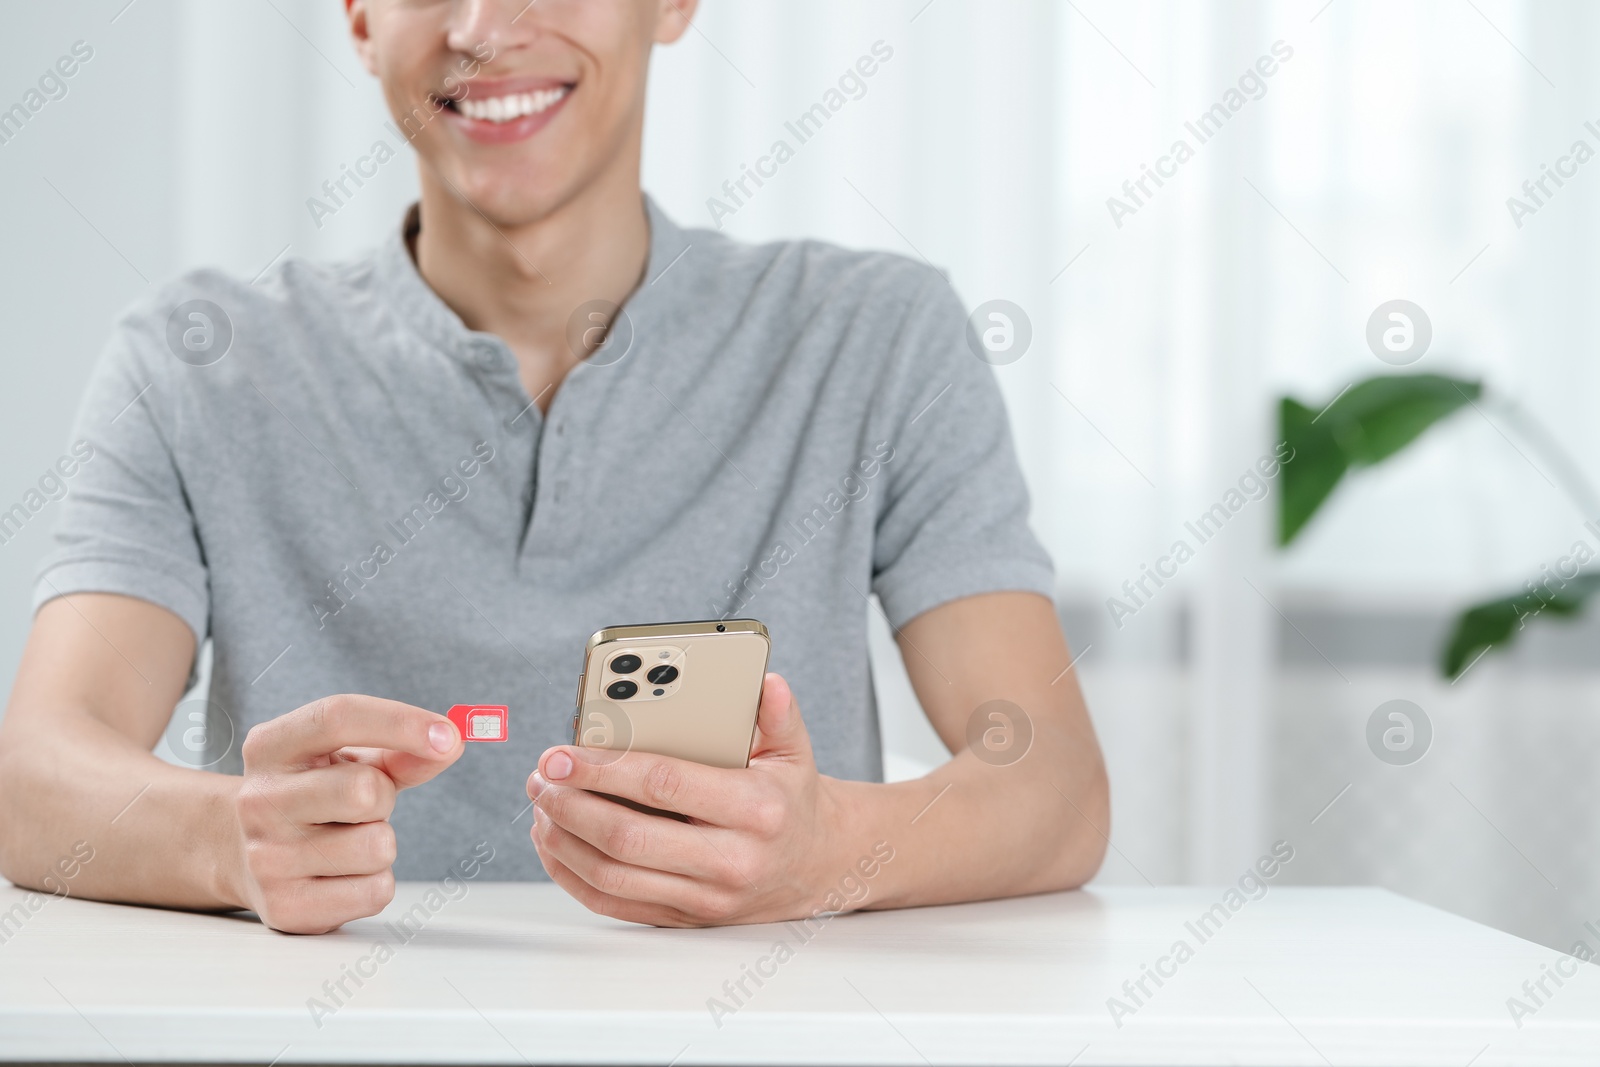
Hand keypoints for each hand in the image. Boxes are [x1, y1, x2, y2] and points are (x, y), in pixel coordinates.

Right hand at [230, 694, 461, 932]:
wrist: (245, 855)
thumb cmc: (315, 795)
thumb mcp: (348, 761)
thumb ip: (400, 750)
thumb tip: (448, 743)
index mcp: (270, 747)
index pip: (337, 717)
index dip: (400, 722)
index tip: (449, 735)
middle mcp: (259, 800)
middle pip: (364, 789)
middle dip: (384, 796)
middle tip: (363, 805)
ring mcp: (267, 857)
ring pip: (378, 846)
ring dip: (381, 842)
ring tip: (346, 840)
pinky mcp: (285, 907)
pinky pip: (375, 891)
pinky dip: (374, 883)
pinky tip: (341, 874)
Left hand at [528, 673, 843, 926]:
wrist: (816, 867)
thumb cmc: (792, 801)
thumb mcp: (795, 752)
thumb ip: (778, 716)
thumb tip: (767, 682)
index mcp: (754, 810)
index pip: (664, 785)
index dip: (606, 769)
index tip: (564, 753)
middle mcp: (729, 860)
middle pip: (627, 837)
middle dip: (572, 804)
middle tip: (542, 776)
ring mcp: (704, 897)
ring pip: (613, 876)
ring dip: (563, 840)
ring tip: (542, 803)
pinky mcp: (683, 919)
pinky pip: (614, 904)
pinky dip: (572, 875)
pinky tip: (555, 842)